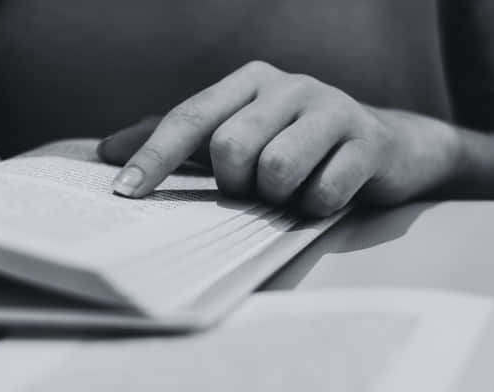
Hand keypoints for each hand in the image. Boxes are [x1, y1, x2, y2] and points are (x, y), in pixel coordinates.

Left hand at [99, 61, 460, 215]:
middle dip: (236, 184)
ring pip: (276, 168)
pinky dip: (314, 208)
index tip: (124, 192)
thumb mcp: (237, 134)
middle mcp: (288, 86)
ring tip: (290, 193)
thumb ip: (178, 141)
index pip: (190, 117)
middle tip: (254, 191)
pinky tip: (323, 198)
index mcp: (249, 81)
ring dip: (277, 197)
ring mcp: (331, 108)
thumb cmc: (297, 145)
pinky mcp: (367, 140)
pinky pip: (322, 192)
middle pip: (231, 146)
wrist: (387, 147)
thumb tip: (107, 153)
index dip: (154, 157)